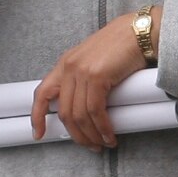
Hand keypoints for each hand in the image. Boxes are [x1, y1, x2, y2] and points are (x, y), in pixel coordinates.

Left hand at [33, 8, 158, 149]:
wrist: (140, 30)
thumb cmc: (123, 44)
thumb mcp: (95, 60)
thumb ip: (84, 78)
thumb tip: (85, 106)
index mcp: (65, 63)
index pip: (42, 93)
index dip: (37, 116)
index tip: (38, 134)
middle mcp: (69, 67)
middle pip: (64, 112)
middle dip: (77, 135)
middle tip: (90, 145)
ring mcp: (82, 71)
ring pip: (79, 115)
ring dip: (92, 135)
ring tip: (104, 144)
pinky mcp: (97, 76)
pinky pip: (95, 111)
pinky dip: (103, 128)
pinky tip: (109, 135)